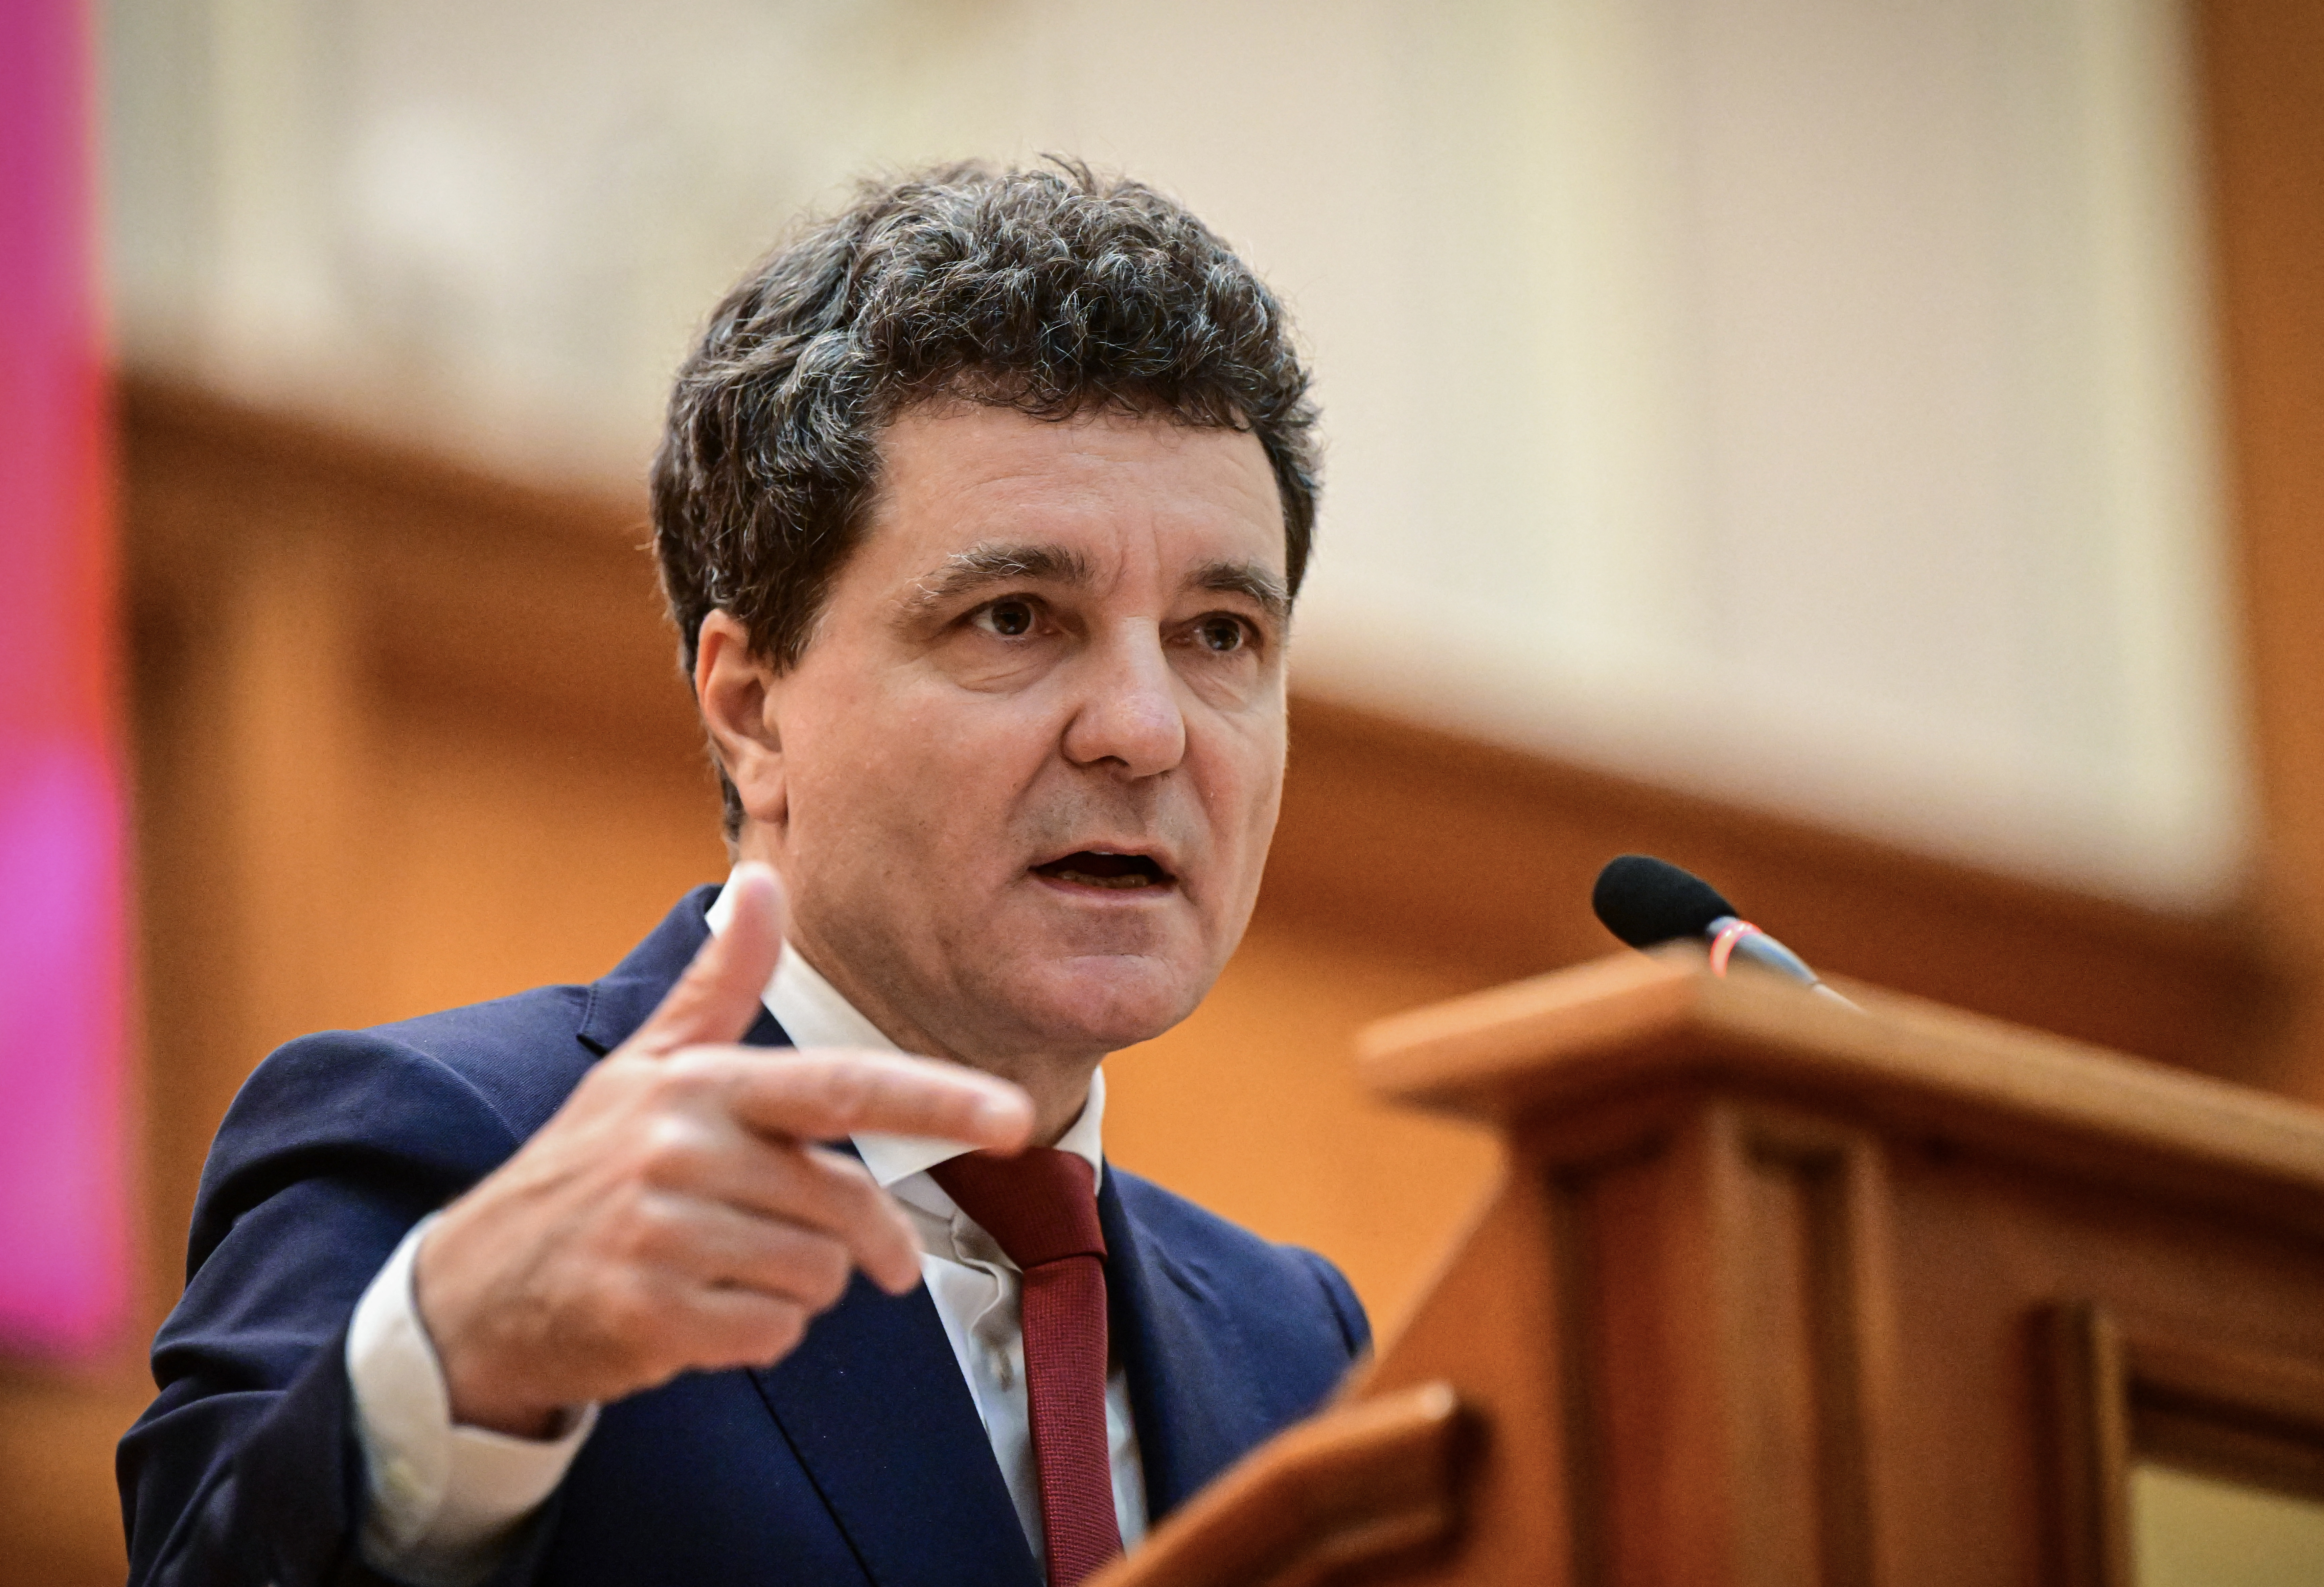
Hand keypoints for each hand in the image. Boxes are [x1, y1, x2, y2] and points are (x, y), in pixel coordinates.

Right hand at [412, 863, 1033, 1436]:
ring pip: (815, 1280)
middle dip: (856, 1244)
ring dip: (793, 1290)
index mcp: (700, 1086)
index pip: (843, 1087)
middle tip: (825, 1254)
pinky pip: (769, 1335)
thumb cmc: (585, 1170)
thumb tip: (759, 879)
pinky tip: (699, 1315)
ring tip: (725, 1270)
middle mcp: (679, 1148)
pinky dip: (753, 1337)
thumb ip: (718, 981)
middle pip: (845, 1209)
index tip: (1013, 1119)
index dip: (937, 1099)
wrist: (473, 1289)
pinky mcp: (643, 1311)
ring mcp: (656, 1232)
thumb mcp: (649, 1066)